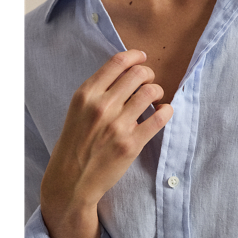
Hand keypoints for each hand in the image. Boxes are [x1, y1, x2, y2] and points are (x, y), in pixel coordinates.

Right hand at [39, 49, 172, 237]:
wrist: (70, 182)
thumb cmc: (75, 142)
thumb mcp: (78, 109)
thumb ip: (99, 90)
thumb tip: (129, 70)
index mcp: (86, 94)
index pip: (118, 62)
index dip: (136, 56)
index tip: (143, 58)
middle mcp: (102, 106)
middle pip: (138, 73)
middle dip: (148, 74)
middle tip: (149, 82)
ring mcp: (118, 125)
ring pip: (151, 91)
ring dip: (158, 91)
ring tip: (155, 99)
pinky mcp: (132, 143)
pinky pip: (161, 117)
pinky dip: (166, 110)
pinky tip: (163, 111)